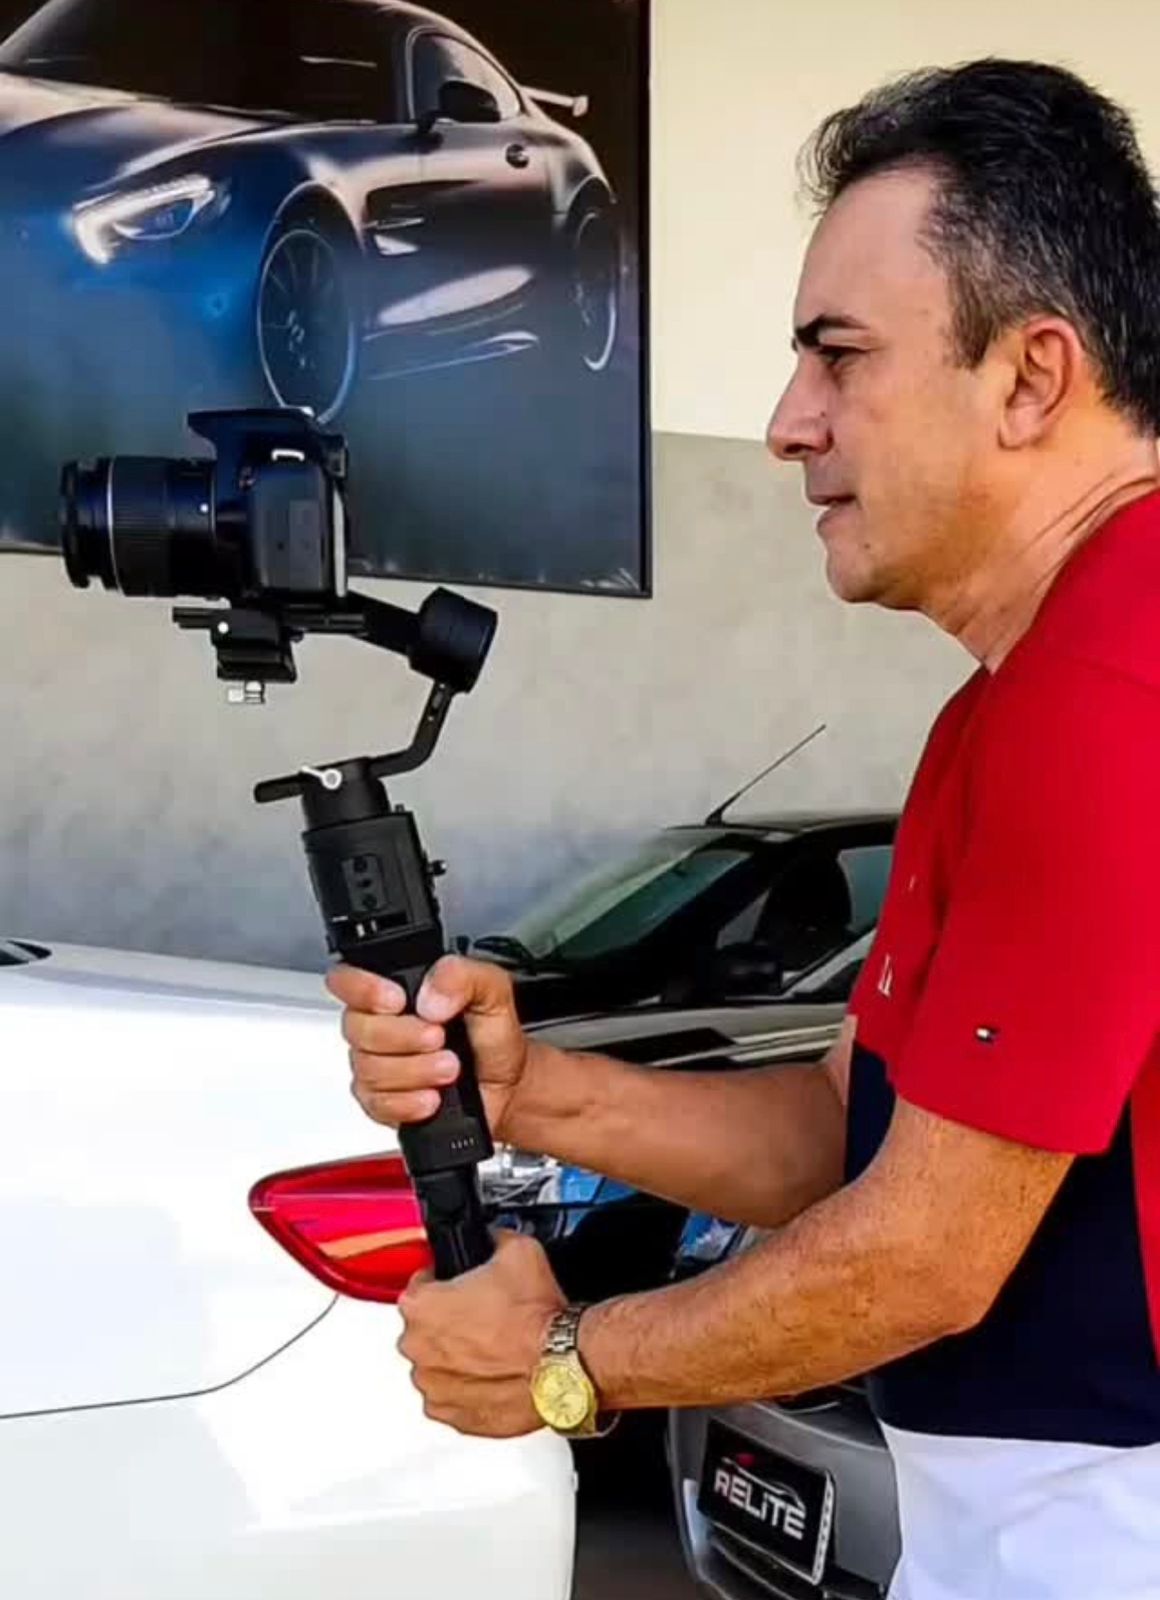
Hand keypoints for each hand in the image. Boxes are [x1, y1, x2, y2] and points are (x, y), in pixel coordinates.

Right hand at [328, 955, 529, 1142]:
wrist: (506, 1085)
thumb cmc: (492, 1036)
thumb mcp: (492, 990)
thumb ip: (463, 976)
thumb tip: (430, 997)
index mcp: (398, 989)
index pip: (348, 979)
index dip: (364, 990)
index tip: (398, 1001)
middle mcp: (380, 1024)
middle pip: (358, 1029)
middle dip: (404, 1037)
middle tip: (440, 1038)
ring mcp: (377, 1064)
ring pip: (368, 1069)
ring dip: (415, 1072)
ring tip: (450, 1069)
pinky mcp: (381, 1100)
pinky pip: (377, 1104)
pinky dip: (409, 1102)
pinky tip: (434, 1096)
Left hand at [397, 1230, 565, 1436]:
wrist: (562, 1364)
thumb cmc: (536, 1317)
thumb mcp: (519, 1249)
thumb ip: (494, 1239)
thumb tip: (495, 1238)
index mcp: (422, 1305)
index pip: (418, 1284)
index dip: (443, 1280)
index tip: (461, 1284)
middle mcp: (418, 1348)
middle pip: (424, 1328)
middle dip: (448, 1321)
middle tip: (484, 1315)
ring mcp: (433, 1386)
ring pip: (436, 1365)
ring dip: (456, 1358)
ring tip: (493, 1348)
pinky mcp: (453, 1416)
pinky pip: (450, 1398)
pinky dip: (467, 1389)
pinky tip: (493, 1375)